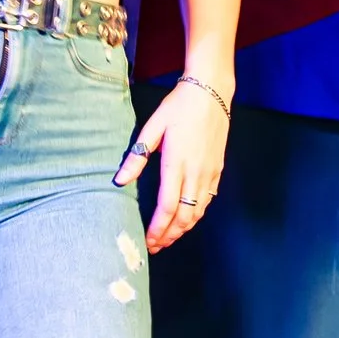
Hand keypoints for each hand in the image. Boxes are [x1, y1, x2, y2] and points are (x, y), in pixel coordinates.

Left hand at [118, 76, 228, 251]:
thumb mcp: (153, 126)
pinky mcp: (218, 169)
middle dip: (170, 235)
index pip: (167, 206)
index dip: (158, 228)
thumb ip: (137, 156)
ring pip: (198, 211)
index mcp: (176, 163)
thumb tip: (120, 180)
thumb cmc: (179, 106)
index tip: (148, 240)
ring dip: (183, 228)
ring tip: (168, 237)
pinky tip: (186, 218)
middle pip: (184, 216)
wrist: (212, 91)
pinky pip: (208, 200)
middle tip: (156, 246)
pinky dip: (196, 214)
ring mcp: (210, 172)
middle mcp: (196, 172)